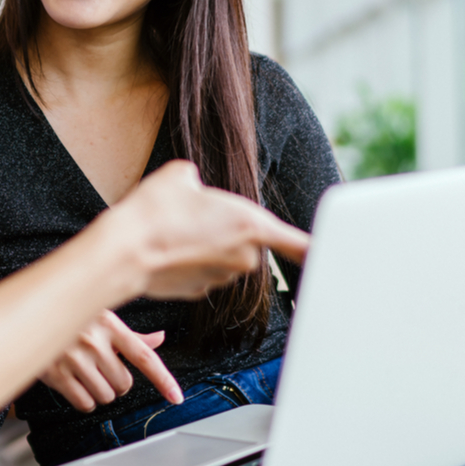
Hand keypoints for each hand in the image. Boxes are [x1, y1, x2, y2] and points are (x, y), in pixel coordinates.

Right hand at [40, 310, 183, 412]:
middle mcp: (94, 341)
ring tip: (87, 372)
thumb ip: (131, 334)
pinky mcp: (57, 374)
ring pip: (106, 396)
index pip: (144, 356)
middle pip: (124, 384)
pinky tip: (76, 383)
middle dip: (117, 381)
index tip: (176, 397)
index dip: (163, 379)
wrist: (30, 314)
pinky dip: (84, 399)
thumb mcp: (102, 316)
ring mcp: (75, 358)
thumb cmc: (70, 315)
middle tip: (102, 368)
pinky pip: (85, 403)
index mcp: (109, 325)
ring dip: (100, 391)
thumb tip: (159, 339)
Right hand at [109, 161, 308, 300]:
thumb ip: (200, 181)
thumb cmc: (156, 209)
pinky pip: (204, 271)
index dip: (320, 251)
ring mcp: (222, 277)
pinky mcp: (201, 291)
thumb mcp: (181, 174)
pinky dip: (191, 262)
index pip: (299, 244)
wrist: (125, 250)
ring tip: (175, 230)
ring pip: (224, 257)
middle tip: (195, 214)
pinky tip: (168, 250)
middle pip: (249, 241)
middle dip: (228, 230)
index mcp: (252, 225)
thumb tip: (194, 188)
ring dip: (208, 246)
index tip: (338, 259)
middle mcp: (244, 257)